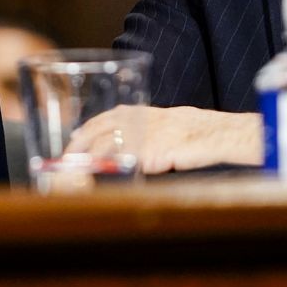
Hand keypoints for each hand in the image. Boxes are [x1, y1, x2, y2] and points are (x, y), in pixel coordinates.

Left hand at [70, 105, 262, 173]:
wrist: (219, 134)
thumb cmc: (198, 132)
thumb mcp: (168, 124)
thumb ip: (148, 130)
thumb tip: (131, 146)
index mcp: (142, 111)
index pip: (107, 117)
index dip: (89, 128)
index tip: (75, 136)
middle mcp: (139, 120)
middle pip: (100, 129)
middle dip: (80, 142)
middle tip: (66, 156)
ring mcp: (144, 135)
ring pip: (107, 144)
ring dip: (89, 157)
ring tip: (75, 169)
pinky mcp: (152, 151)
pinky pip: (124, 160)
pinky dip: (109, 167)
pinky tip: (99, 174)